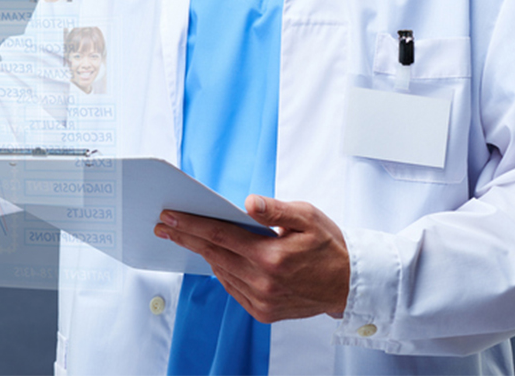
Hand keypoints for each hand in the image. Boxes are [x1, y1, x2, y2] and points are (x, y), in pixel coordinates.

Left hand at [154, 195, 349, 322]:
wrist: (350, 284)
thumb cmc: (330, 246)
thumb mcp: (307, 216)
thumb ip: (274, 209)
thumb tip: (247, 203)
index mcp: (271, 256)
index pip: (220, 235)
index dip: (191, 224)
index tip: (169, 216)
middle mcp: (263, 281)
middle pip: (213, 254)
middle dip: (186, 237)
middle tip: (163, 225)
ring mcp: (262, 299)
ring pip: (221, 272)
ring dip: (204, 253)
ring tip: (189, 236)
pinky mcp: (263, 311)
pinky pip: (233, 288)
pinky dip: (223, 271)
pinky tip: (219, 257)